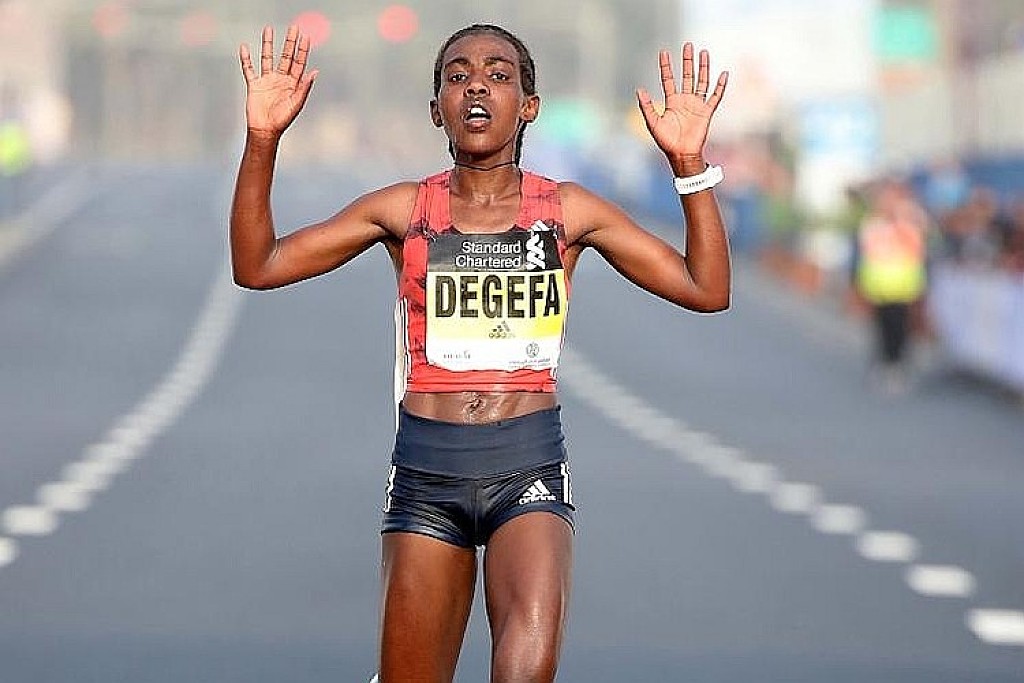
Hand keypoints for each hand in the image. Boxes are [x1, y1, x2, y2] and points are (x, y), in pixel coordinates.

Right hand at [239, 25, 317, 138]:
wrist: (264, 130)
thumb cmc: (282, 120)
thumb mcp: (296, 103)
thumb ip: (304, 87)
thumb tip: (314, 72)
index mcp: (293, 84)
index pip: (299, 63)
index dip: (302, 50)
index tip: (306, 37)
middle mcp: (281, 80)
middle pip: (286, 56)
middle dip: (289, 42)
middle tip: (293, 28)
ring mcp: (267, 81)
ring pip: (267, 58)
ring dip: (268, 44)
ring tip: (268, 29)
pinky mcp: (254, 85)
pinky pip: (249, 69)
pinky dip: (246, 58)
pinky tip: (245, 47)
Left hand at [637, 43, 727, 162]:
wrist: (681, 154)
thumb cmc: (666, 141)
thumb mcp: (653, 123)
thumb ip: (646, 106)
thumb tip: (639, 89)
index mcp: (672, 102)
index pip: (668, 80)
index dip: (666, 67)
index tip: (664, 52)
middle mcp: (685, 100)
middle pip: (687, 76)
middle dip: (687, 61)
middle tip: (688, 46)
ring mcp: (697, 105)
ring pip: (701, 82)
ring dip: (703, 68)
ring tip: (703, 52)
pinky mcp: (707, 112)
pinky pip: (715, 96)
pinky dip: (720, 86)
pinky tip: (723, 74)